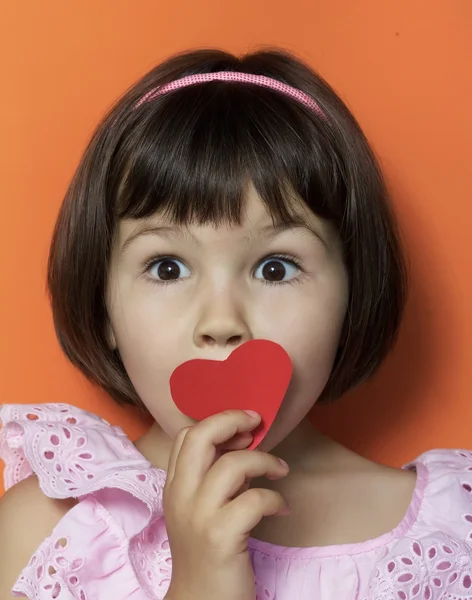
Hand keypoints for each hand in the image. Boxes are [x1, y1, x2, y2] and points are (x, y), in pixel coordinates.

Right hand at [163, 409, 289, 599]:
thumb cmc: (206, 551)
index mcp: (174, 486)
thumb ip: (213, 476)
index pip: (186, 435)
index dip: (217, 422)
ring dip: (265, 460)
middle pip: (201, 436)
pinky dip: (276, 499)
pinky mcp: (221, 537)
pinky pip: (255, 500)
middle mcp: (181, 495)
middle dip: (233, 420)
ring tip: (280, 471)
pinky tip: (281, 508)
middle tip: (257, 424)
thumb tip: (243, 442)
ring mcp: (199, 515)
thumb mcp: (200, 508)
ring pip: (233, 464)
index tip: (243, 429)